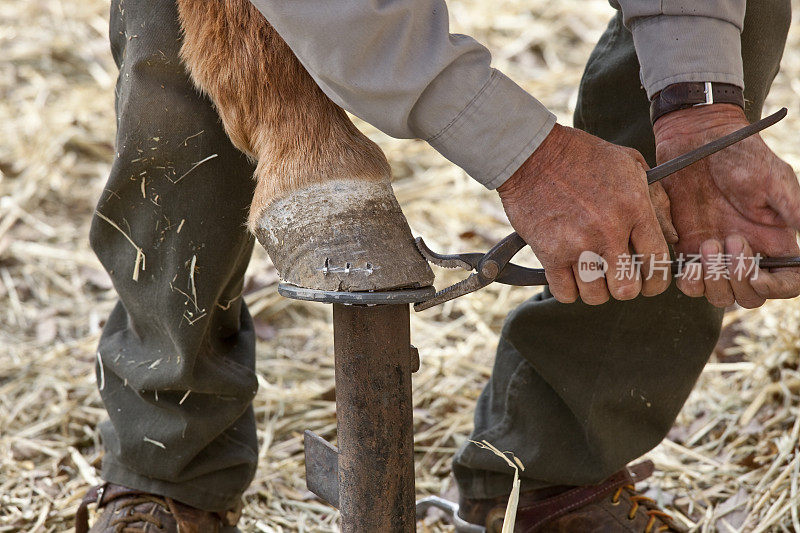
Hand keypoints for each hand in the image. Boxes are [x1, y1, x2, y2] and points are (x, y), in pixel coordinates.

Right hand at [498, 123, 675, 304]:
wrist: (532, 153)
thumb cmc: (583, 156)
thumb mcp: (630, 165)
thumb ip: (657, 200)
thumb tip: (672, 237)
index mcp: (634, 208)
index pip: (657, 264)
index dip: (657, 281)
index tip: (649, 281)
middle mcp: (608, 230)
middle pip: (627, 289)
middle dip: (625, 288)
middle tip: (617, 277)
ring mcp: (577, 244)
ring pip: (596, 296)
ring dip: (595, 289)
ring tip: (591, 274)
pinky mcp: (549, 253)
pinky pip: (565, 293)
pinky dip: (568, 289)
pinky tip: (569, 273)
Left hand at [655, 103, 799, 307]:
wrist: (697, 140)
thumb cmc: (739, 154)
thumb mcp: (772, 178)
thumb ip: (792, 210)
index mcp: (775, 239)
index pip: (788, 280)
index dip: (777, 287)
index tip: (759, 274)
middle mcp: (747, 252)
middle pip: (751, 295)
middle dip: (740, 280)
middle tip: (731, 241)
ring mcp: (716, 253)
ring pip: (720, 294)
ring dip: (714, 280)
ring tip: (707, 243)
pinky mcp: (687, 248)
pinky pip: (689, 283)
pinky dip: (689, 281)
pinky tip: (688, 262)